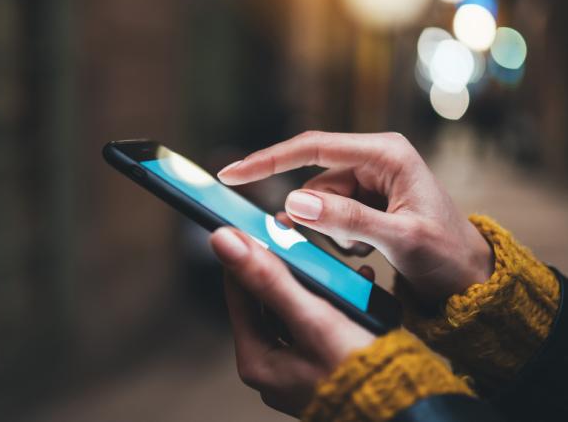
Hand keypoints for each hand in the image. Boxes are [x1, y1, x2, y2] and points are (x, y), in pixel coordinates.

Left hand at [210, 227, 374, 416]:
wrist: (406, 411)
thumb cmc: (360, 373)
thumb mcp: (311, 318)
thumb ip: (268, 278)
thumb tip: (223, 241)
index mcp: (256, 360)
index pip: (239, 291)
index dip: (249, 255)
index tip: (259, 226)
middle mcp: (271, 367)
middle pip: (268, 299)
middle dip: (290, 268)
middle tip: (302, 241)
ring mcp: (296, 369)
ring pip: (296, 309)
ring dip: (316, 283)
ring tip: (334, 262)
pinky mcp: (322, 367)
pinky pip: (319, 323)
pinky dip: (335, 303)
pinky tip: (358, 286)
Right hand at [218, 131, 493, 302]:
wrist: (469, 278)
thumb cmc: (447, 255)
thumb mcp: (400, 238)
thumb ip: (348, 219)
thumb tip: (293, 203)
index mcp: (386, 153)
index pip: (313, 148)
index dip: (269, 160)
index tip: (232, 173)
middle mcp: (374, 159)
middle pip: (314, 180)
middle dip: (317, 216)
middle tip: (347, 244)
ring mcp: (368, 179)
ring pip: (319, 202)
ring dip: (332, 231)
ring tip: (368, 249)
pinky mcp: (364, 199)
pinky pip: (329, 214)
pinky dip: (338, 236)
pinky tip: (366, 248)